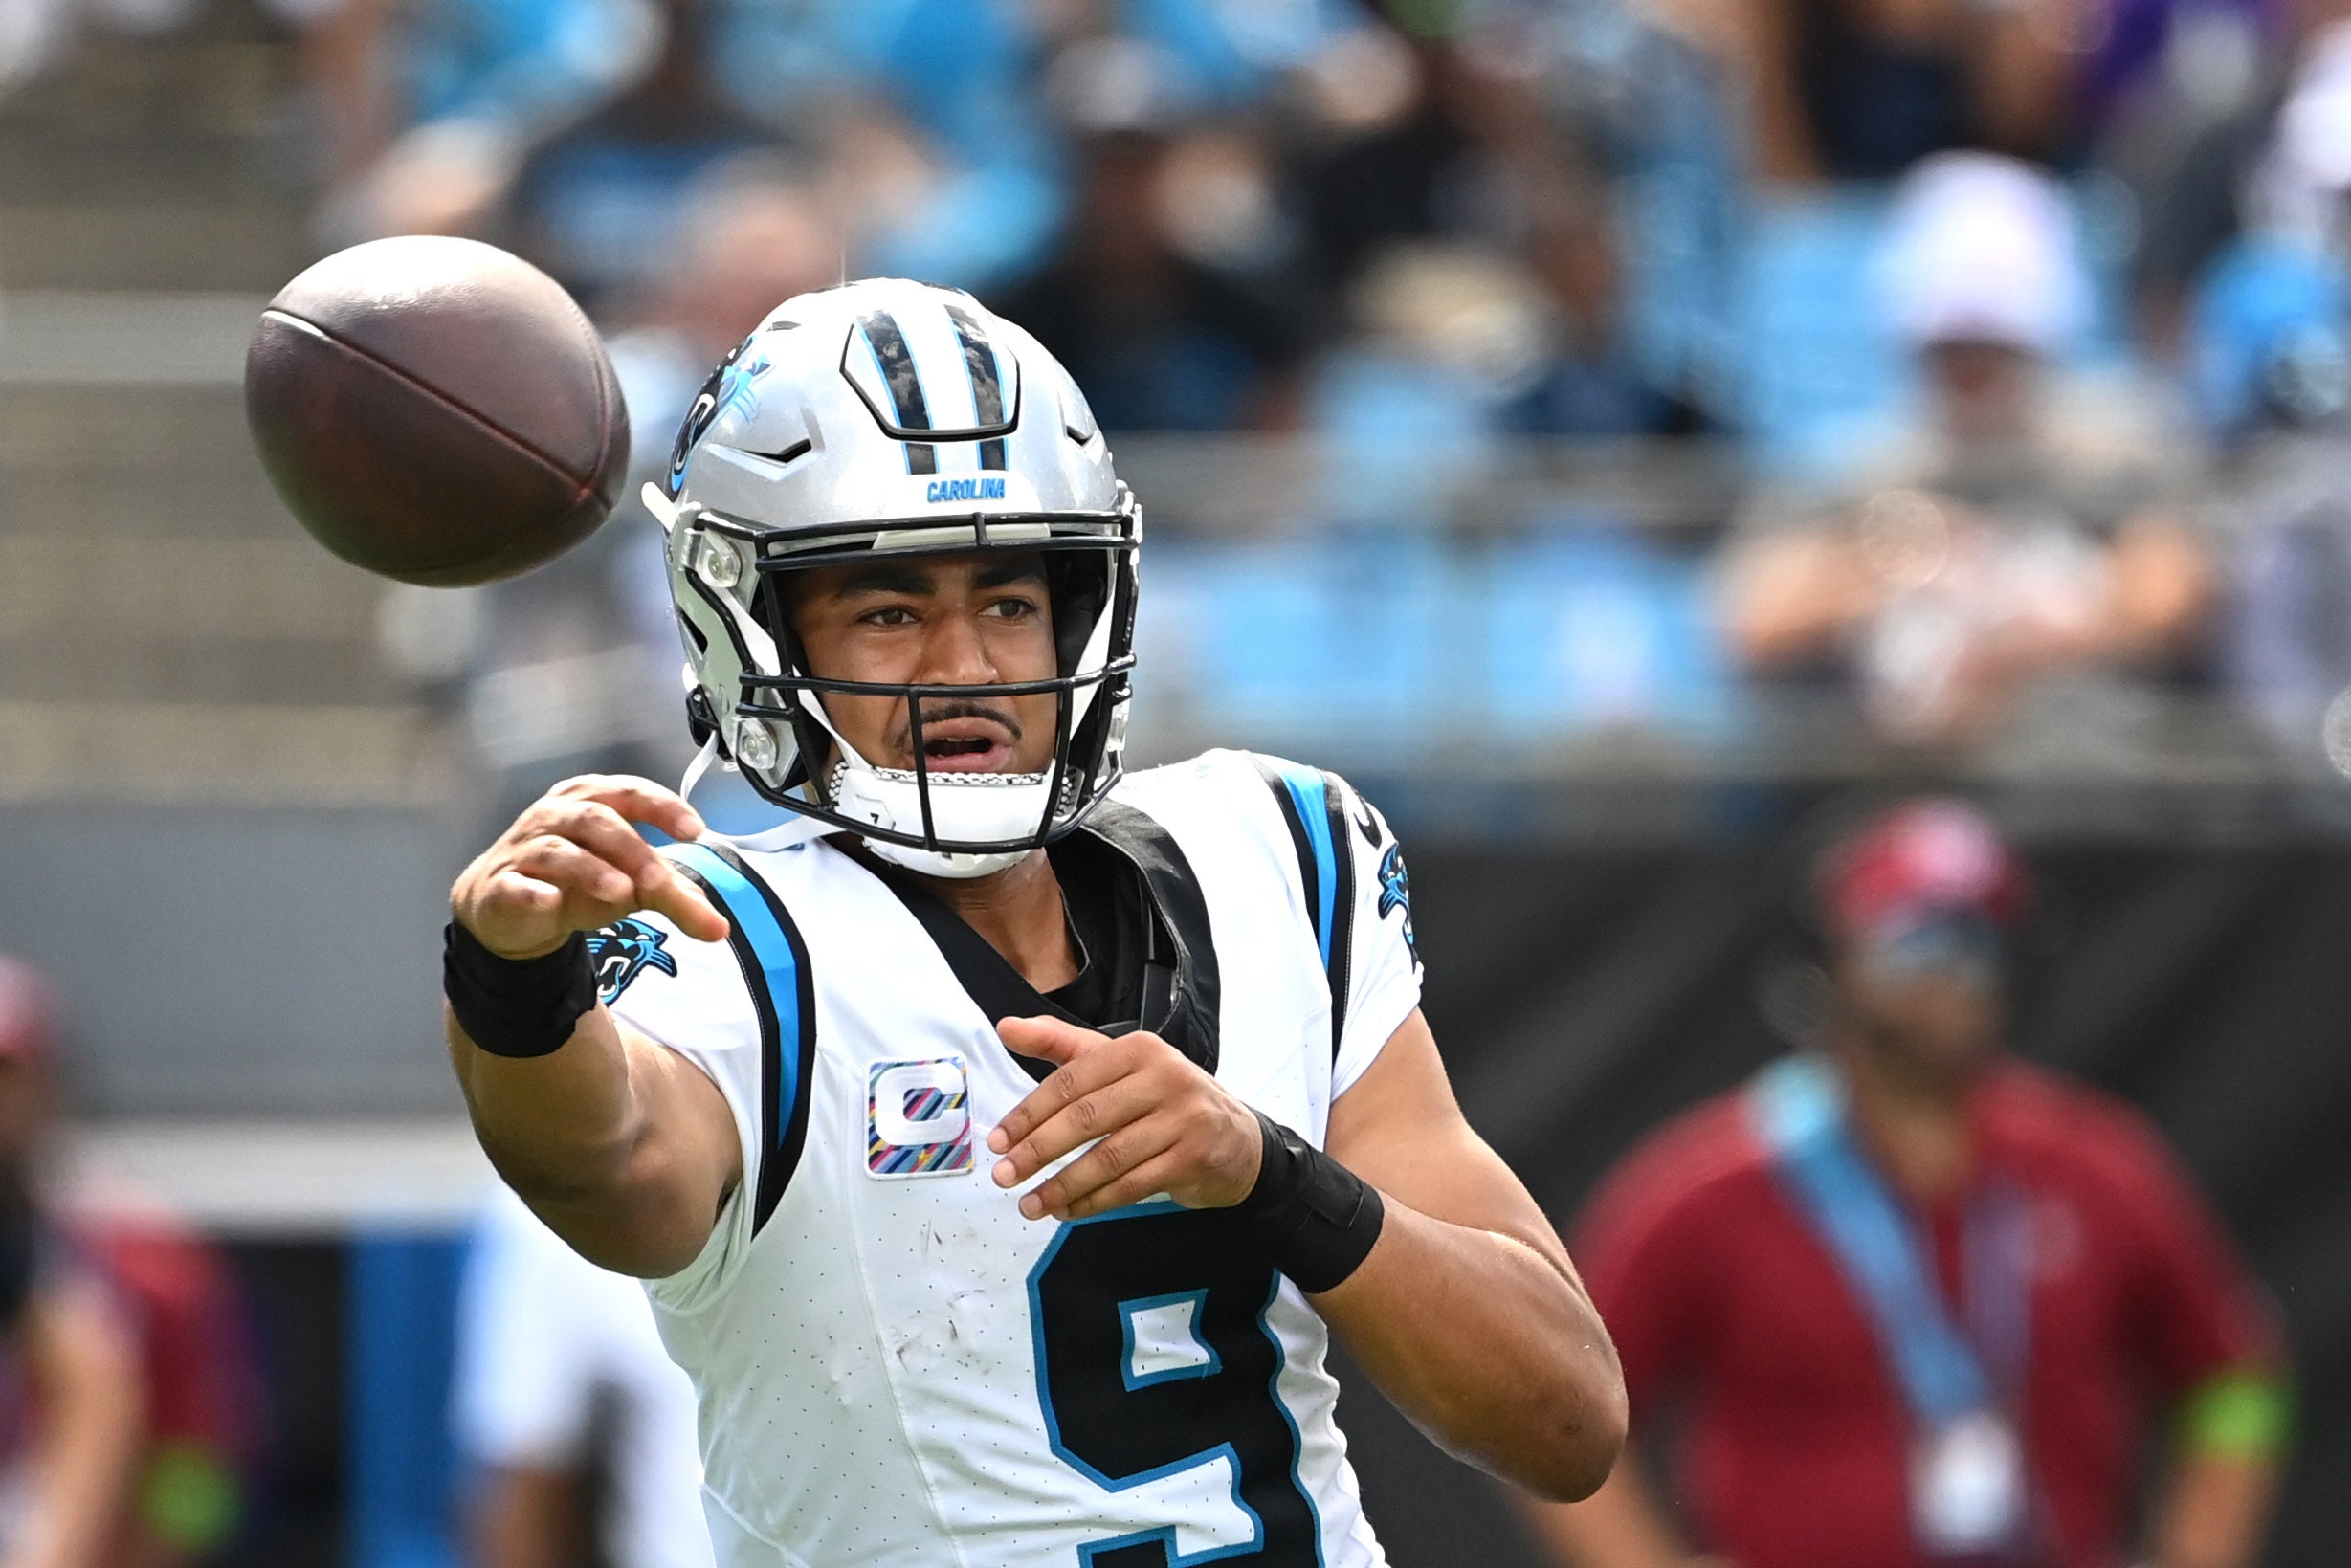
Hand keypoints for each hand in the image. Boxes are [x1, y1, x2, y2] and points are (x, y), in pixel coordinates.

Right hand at [451, 775, 728, 959]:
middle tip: (660, 882)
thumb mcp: (634, 884)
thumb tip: (720, 930)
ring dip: (591, 870)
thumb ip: (677, 898)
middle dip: (633, 850)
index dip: (663, 807)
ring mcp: (526, 849)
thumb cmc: (580, 881)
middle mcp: (557, 815)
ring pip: (558, 850)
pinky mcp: (503, 885)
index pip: (631, 792)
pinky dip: (533, 891)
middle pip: (598, 821)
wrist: (511, 909)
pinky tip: (550, 901)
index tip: (695, 830)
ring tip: (622, 893)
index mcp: (594, 800)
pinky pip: (516, 884)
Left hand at [987, 1017, 1262, 1220]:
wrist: (1238, 1139)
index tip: (999, 1140)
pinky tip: (1068, 1211)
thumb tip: (1007, 1027)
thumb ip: (1062, 1045)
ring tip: (1030, 1203)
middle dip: (1038, 1151)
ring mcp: (1182, 1119)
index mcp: (1138, 1049)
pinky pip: (1131, 1185)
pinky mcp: (1193, 1158)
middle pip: (1086, 1118)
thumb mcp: (1118, 1064)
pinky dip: (1093, 1202)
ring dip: (1062, 1186)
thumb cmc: (1166, 1099)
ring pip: (1107, 1158)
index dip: (1029, 1113)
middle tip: (1005, 1175)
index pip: (1071, 1080)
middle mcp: (1164, 1078)